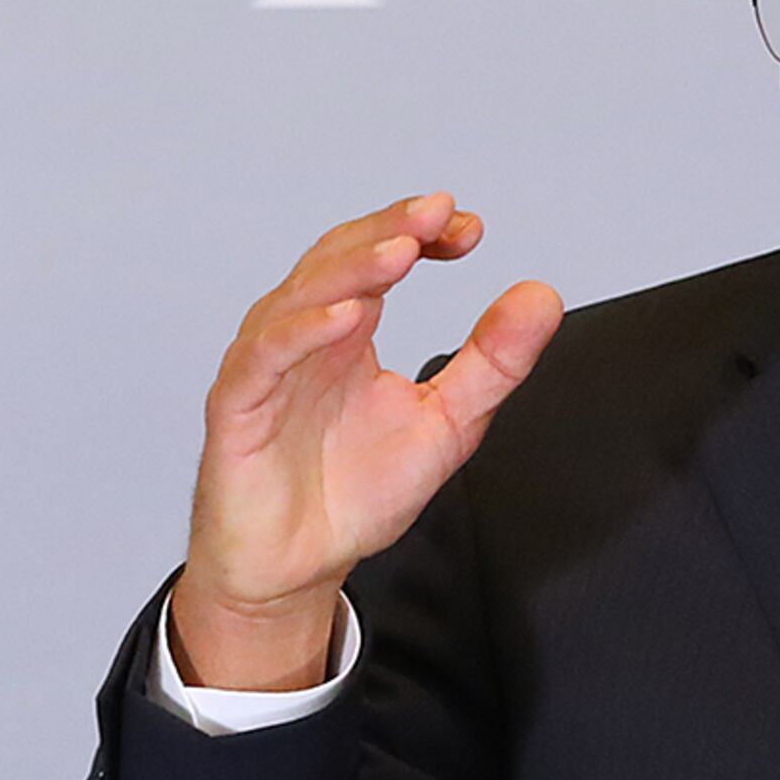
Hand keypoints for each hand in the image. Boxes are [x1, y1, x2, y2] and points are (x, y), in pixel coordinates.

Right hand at [169, 192, 562, 689]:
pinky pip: (265, 358)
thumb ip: (491, 363)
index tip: (469, 228)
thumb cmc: (354, 494)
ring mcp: (267, 368)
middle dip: (389, 231)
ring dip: (353, 269)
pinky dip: (303, 332)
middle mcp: (303, 338)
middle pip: (338, 261)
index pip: (378, 257)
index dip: (418, 232)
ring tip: (401, 251)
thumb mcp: (447, 425)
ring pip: (301, 298)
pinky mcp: (238, 409)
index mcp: (348, 333)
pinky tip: (347, 316)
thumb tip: (541, 297)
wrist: (297, 566)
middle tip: (437, 213)